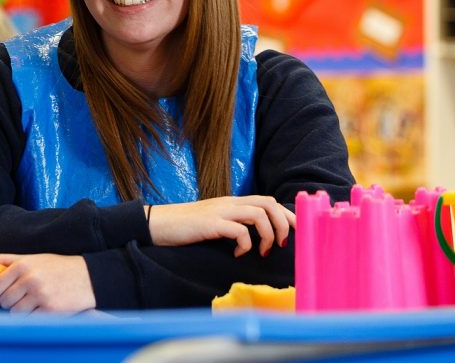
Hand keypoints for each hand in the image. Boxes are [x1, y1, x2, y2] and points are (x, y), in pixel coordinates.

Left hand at [0, 253, 96, 313]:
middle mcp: (30, 280)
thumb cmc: (58, 267)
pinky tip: (42, 308)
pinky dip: (33, 316)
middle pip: (4, 301)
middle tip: (22, 296)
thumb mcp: (34, 258)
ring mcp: (40, 296)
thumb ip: (8, 260)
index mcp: (24, 265)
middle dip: (10, 301)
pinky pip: (29, 320)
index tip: (1, 292)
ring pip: (15, 312)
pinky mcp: (50, 310)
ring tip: (33, 302)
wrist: (89, 278)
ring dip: (21, 311)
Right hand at [148, 195, 294, 256]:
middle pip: (268, 203)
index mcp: (231, 202)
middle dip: (283, 223)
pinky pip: (239, 230)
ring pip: (258, 213)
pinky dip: (245, 244)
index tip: (296, 231)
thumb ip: (233, 223)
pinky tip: (237, 254)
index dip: (286, 214)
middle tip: (282, 244)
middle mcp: (229, 203)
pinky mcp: (210, 223)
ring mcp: (220, 211)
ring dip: (268, 235)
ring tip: (263, 251)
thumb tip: (256, 237)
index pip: (267, 200)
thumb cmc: (185, 228)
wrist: (157, 224)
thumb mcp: (214, 222)